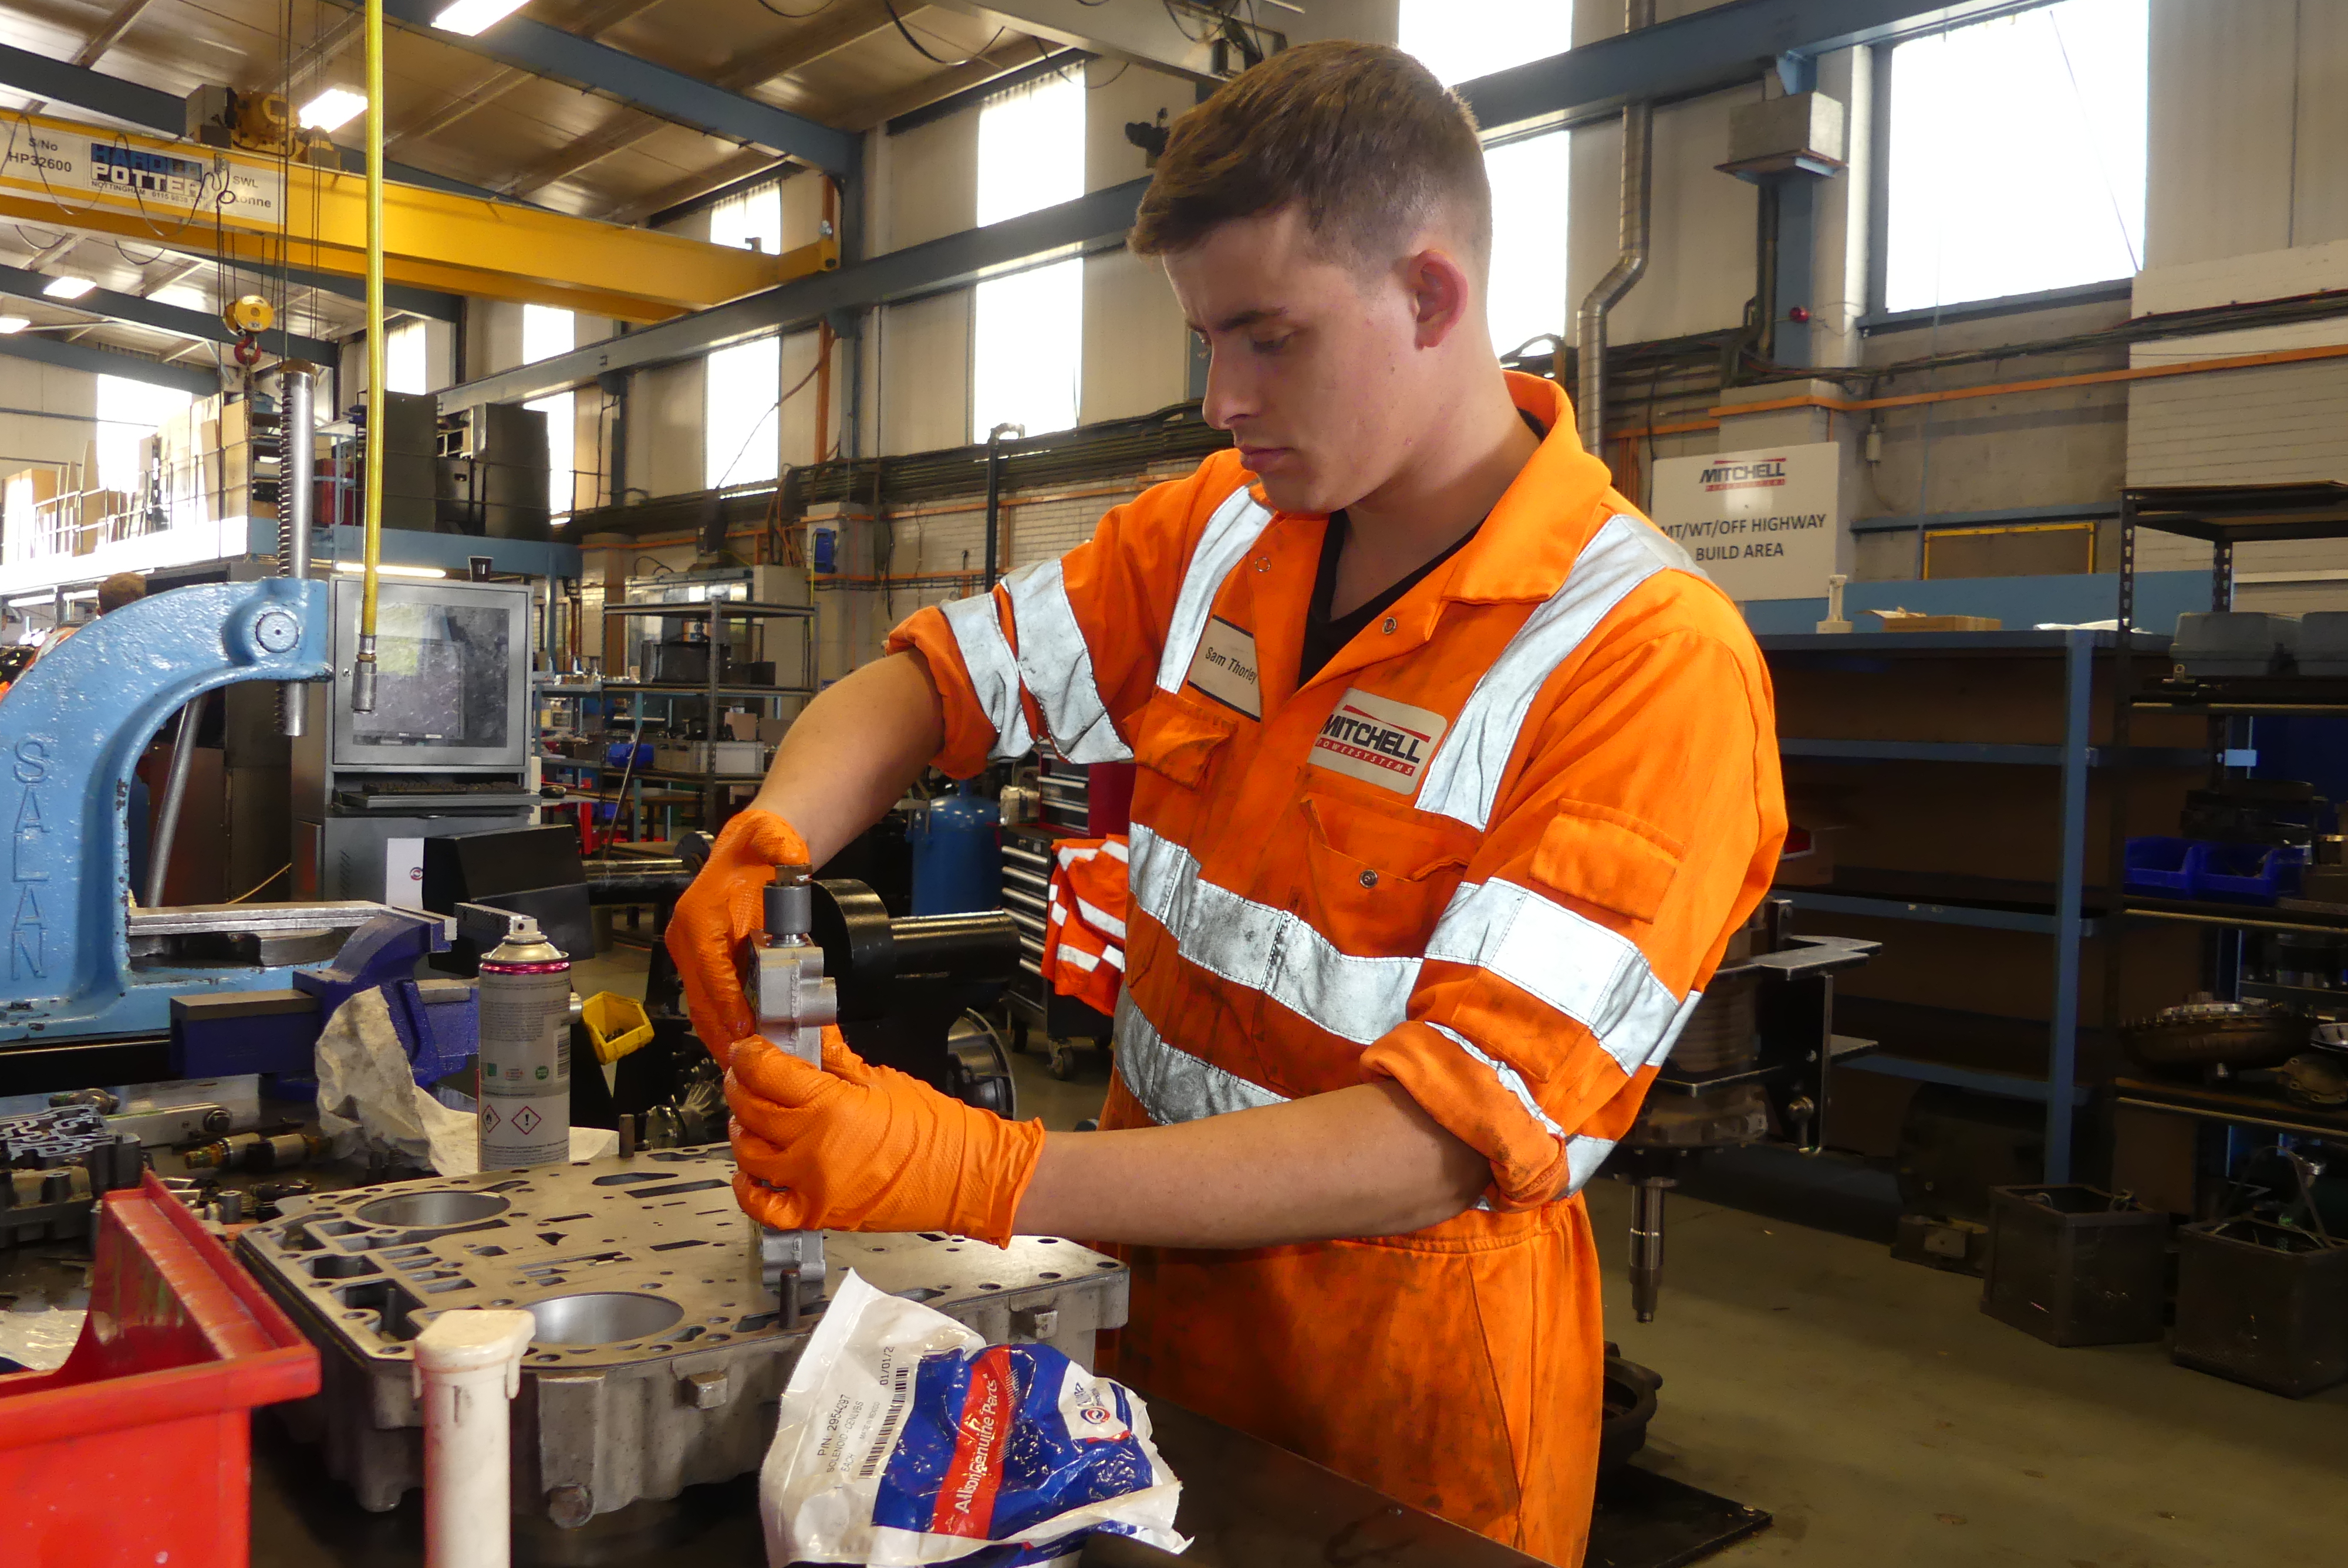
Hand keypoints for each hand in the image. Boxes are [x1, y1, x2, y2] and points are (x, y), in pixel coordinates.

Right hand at [664, 809, 809, 1065]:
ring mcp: (691, 953)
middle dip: (722, 1032)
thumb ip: (782, 846)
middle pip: (700, 997)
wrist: (749, 846)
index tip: (743, 1029)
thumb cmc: (757, 848)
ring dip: (720, 1037)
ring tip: (746, 1064)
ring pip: (701, 1006)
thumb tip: (794, 857)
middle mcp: (686, 937)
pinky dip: (723, 1026)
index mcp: (699, 915)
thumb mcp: (771, 838)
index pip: (710, 968)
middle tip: (748, 1061)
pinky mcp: (701, 963)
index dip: (726, 1001)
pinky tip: (742, 1046)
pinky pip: (709, 1002)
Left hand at [727, 1027, 1045, 1246]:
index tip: (749, 1047)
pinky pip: (763, 1208)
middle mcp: (812, 1147)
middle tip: (748, 1072)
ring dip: (742, 1128)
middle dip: (741, 1083)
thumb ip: (836, 1060)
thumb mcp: (882, 1080)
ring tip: (752, 1115)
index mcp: (829, 1106)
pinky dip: (747, 1189)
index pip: (766, 1072)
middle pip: (750, 1108)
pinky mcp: (817, 1214)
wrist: (964, 1176)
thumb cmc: (935, 1130)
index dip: (750, 1054)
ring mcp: (811, 1185)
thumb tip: (811, 1035)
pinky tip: (750, 1171)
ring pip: (748, 1153)